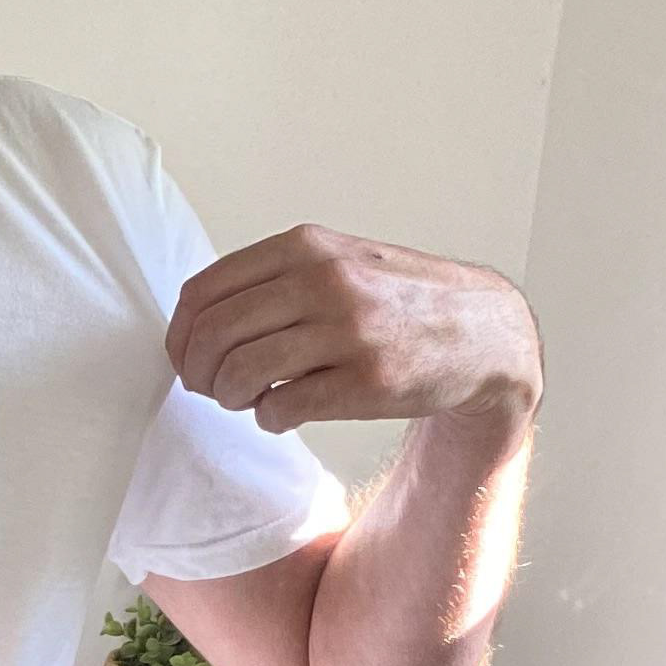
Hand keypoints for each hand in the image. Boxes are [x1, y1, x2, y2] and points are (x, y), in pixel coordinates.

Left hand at [167, 225, 541, 440]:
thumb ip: (274, 279)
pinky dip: (269, 418)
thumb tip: (196, 322)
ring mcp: (348, 331)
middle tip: (211, 389)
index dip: (181, 336)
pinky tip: (283, 413)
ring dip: (230, 397)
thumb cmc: (399, 301)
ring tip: (248, 399)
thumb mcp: (338, 262)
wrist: (485, 333)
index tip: (186, 359)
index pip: (204, 292)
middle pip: (214, 335)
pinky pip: (281, 408)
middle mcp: (324, 282)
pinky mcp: (368, 381)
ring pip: (240, 373)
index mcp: (305, 248)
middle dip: (198, 372)